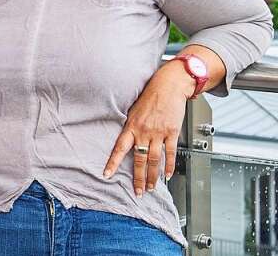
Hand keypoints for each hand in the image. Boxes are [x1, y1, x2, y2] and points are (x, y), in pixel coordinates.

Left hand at [103, 60, 193, 196]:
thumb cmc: (150, 96)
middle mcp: (143, 131)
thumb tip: (126, 140)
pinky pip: (170, 153)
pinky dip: (169, 166)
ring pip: (154, 160)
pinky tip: (167, 175)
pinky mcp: (171, 132)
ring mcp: (158, 133)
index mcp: (131, 126)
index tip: (106, 174)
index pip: (119, 148)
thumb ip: (131, 126)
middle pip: (139, 160)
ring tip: (152, 187)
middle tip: (138, 192)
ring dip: (153, 176)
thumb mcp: (133, 110)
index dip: (112, 162)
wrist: (168, 86)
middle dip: (138, 178)